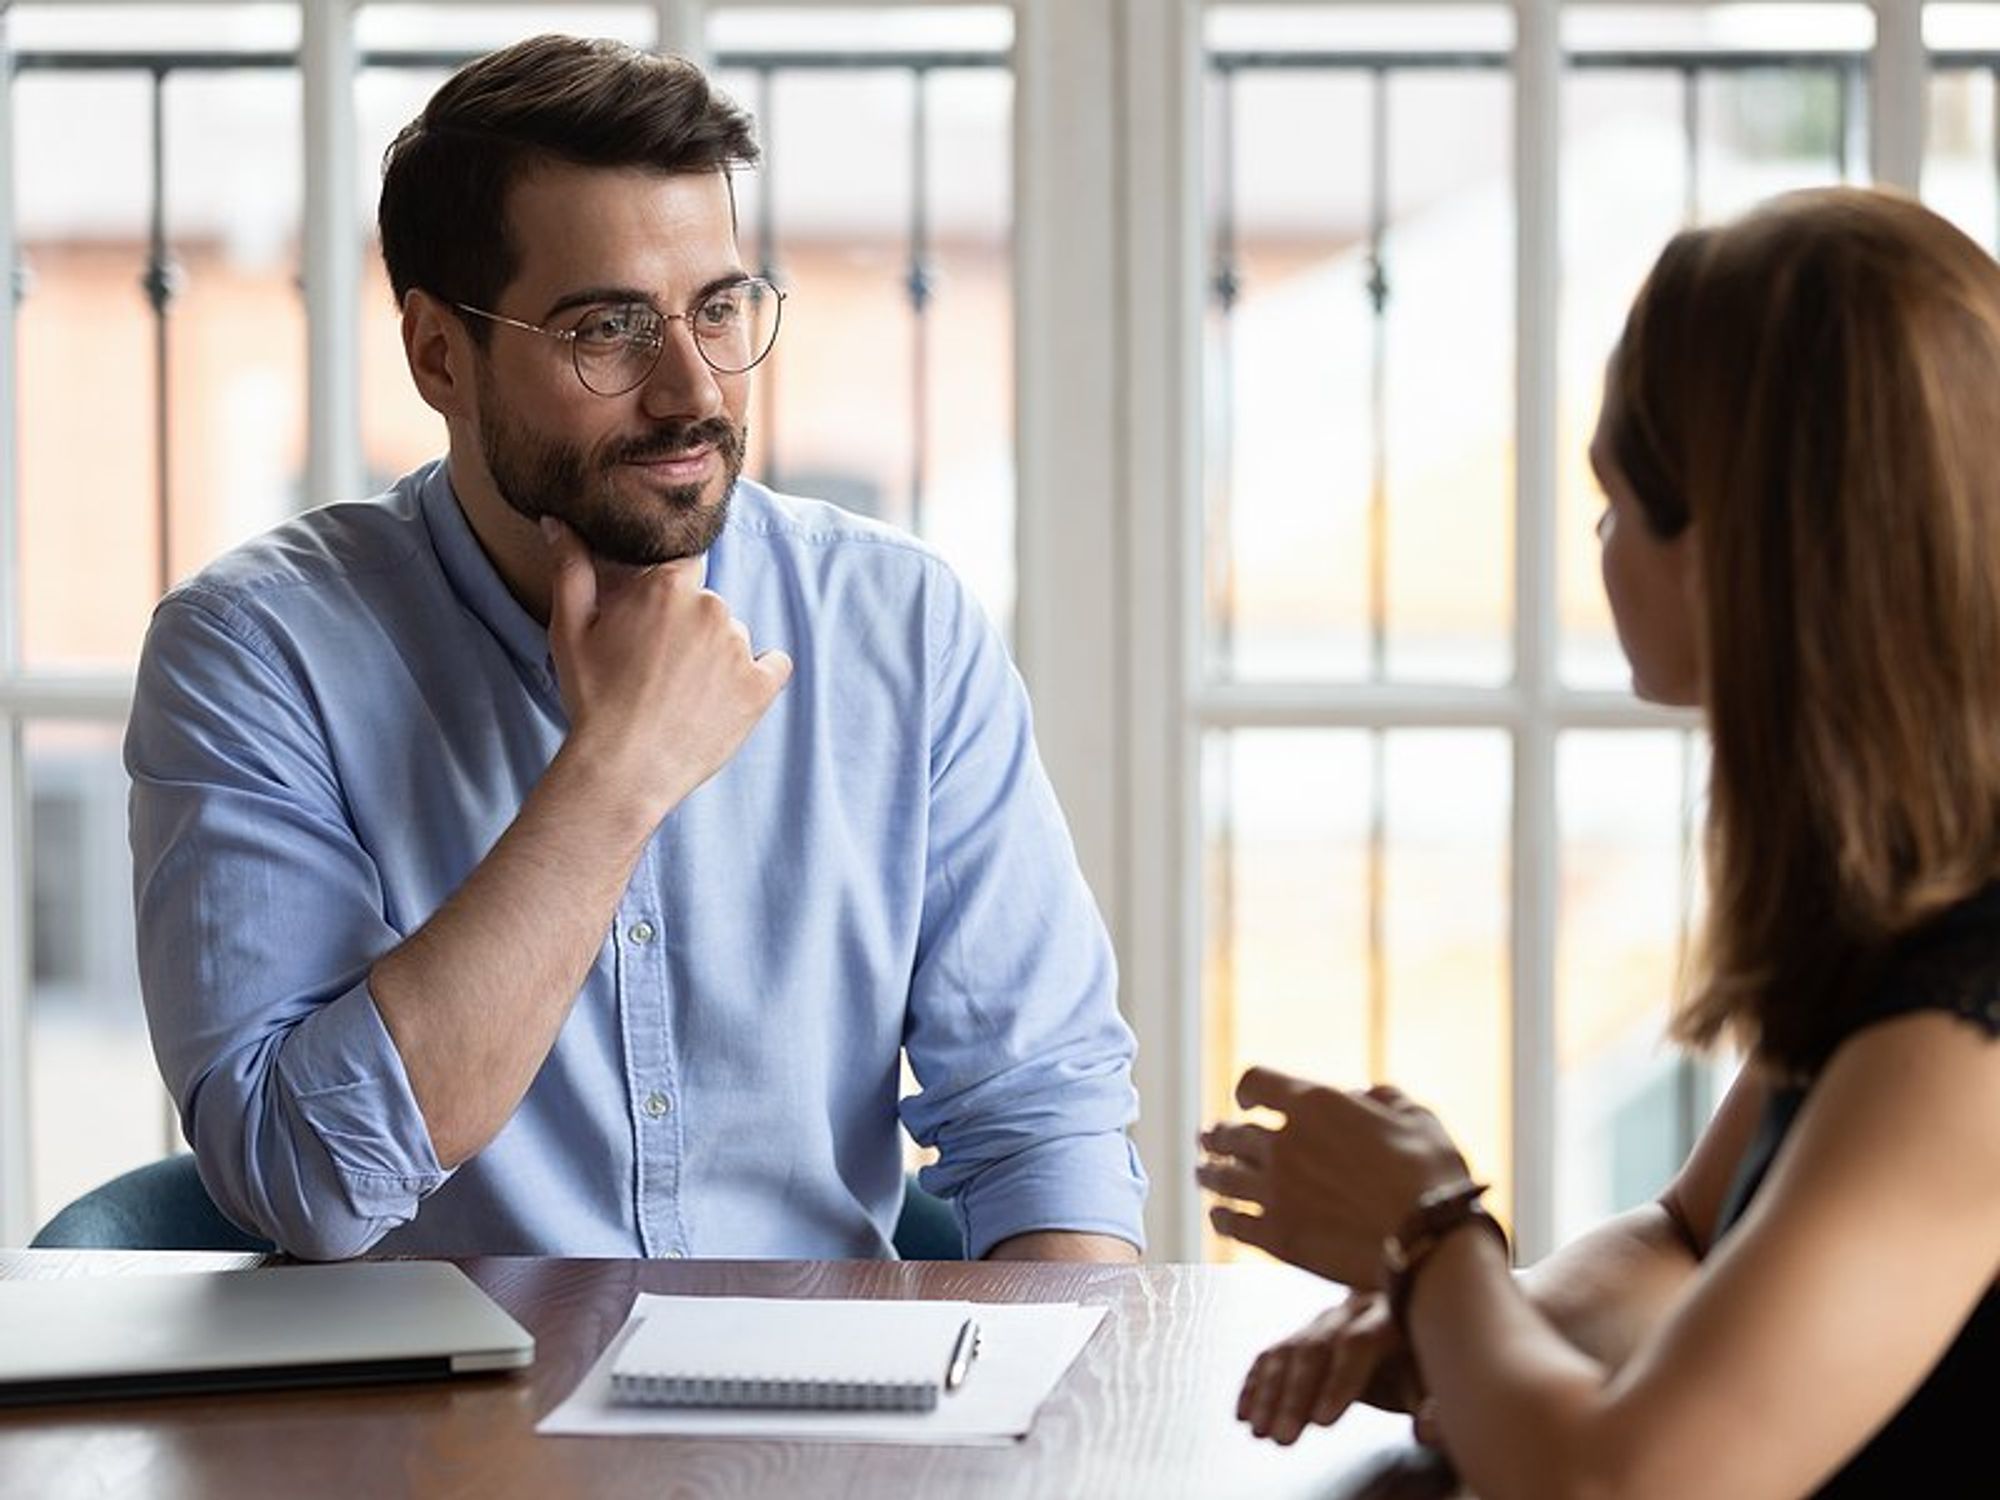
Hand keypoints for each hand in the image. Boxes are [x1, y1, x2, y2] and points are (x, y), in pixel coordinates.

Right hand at [542, 517, 791, 818]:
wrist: (623, 768)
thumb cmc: (593, 698)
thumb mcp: (570, 629)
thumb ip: (570, 568)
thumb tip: (557, 521)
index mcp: (668, 586)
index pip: (684, 567)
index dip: (668, 596)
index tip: (654, 626)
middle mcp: (711, 607)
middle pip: (707, 604)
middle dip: (688, 629)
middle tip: (658, 670)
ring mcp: (739, 647)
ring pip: (733, 637)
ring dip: (716, 655)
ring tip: (682, 694)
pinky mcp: (761, 686)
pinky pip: (773, 666)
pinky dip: (756, 677)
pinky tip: (726, 699)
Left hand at [1198, 1067, 1470, 1287]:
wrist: (1430, 1242)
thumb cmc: (1432, 1175)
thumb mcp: (1418, 1118)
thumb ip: (1385, 1100)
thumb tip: (1369, 1095)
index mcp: (1314, 1105)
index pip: (1256, 1082)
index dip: (1249, 1089)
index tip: (1246, 1100)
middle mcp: (1284, 1144)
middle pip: (1231, 1134)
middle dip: (1218, 1135)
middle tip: (1207, 1138)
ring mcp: (1275, 1192)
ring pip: (1223, 1177)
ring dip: (1209, 1173)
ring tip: (1202, 1173)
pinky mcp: (1277, 1237)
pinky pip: (1233, 1223)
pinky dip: (1222, 1217)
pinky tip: (1219, 1217)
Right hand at [1238, 1292, 1428, 1445]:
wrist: (1411, 1322)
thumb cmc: (1425, 1360)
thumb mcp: (1438, 1382)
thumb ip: (1438, 1408)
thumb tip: (1430, 1431)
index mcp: (1389, 1318)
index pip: (1358, 1344)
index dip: (1339, 1382)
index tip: (1322, 1420)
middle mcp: (1349, 1313)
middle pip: (1316, 1349)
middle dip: (1296, 1396)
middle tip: (1284, 1437)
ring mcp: (1322, 1320)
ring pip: (1288, 1351)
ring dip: (1269, 1394)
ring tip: (1260, 1431)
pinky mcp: (1303, 1334)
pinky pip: (1271, 1354)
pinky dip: (1255, 1384)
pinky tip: (1245, 1413)